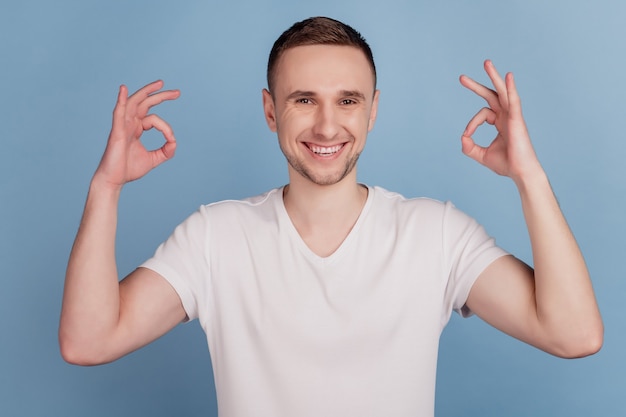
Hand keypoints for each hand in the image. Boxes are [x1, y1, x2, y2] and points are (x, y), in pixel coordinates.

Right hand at [94, 80, 179, 188]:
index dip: (166, 128)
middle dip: (160, 96)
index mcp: (136, 128)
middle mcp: (129, 124)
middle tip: (177, 92)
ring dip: (146, 91)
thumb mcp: (154, 159)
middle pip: (145, 103)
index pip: (154, 119)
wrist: (114, 181)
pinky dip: (120, 100)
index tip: (171, 140)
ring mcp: (122, 126)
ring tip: (160, 83)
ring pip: (134, 103)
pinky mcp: (116, 132)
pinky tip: (123, 89)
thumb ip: (166, 150)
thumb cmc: (128, 169)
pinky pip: (118, 113)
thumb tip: (174, 141)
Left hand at [459, 60, 541, 183]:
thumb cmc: (506, 164)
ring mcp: (513, 116)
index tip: (467, 135)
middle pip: (491, 95)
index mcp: (500, 122)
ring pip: (502, 92)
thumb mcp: (482, 155)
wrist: (520, 173)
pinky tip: (508, 76)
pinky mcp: (518, 120)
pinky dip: (511, 88)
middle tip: (461, 78)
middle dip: (476, 86)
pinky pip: (514, 101)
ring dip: (494, 77)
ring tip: (486, 63)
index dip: (471, 124)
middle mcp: (507, 116)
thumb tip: (462, 137)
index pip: (482, 114)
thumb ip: (470, 147)